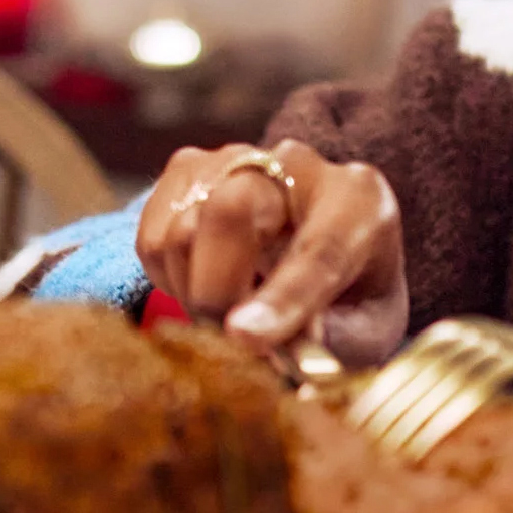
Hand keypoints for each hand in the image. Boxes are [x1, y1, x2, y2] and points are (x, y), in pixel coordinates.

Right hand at [134, 141, 409, 360]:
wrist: (323, 248)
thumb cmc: (348, 298)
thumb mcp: (361, 332)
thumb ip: (322, 345)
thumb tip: (263, 352)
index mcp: (357, 201)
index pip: (320, 247)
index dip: (283, 297)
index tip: (245, 339)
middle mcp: (295, 165)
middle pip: (231, 211)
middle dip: (217, 291)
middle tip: (228, 344)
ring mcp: (233, 159)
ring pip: (182, 232)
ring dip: (194, 293)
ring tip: (227, 315)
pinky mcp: (185, 171)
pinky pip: (152, 238)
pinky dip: (170, 279)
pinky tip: (204, 285)